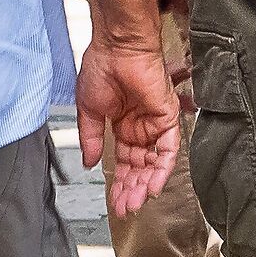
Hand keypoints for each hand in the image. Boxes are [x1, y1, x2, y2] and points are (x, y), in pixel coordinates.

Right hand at [77, 43, 180, 217]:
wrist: (116, 48)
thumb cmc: (101, 68)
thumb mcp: (89, 110)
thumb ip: (90, 138)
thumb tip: (87, 162)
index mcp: (122, 125)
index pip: (123, 162)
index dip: (118, 182)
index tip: (113, 201)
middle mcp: (140, 128)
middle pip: (138, 167)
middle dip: (130, 189)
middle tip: (124, 208)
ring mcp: (155, 124)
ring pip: (153, 163)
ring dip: (144, 184)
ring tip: (134, 203)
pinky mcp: (167, 118)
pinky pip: (168, 150)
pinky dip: (161, 169)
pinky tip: (151, 186)